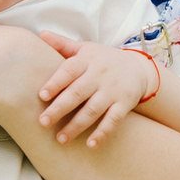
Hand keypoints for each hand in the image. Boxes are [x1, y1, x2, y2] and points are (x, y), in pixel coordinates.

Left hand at [35, 32, 158, 146]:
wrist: (139, 68)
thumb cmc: (103, 60)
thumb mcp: (85, 49)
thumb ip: (62, 44)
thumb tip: (40, 34)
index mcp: (87, 60)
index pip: (69, 70)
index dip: (55, 82)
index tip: (41, 95)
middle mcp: (99, 75)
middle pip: (78, 93)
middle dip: (60, 108)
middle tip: (43, 122)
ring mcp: (112, 91)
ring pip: (93, 110)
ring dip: (76, 125)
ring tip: (61, 138)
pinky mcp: (124, 104)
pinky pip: (113, 120)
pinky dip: (102, 133)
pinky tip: (90, 144)